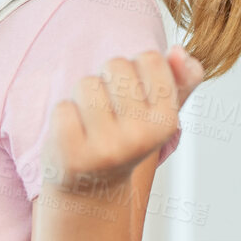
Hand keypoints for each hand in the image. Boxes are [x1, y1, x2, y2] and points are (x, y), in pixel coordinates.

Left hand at [42, 47, 204, 197]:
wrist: (92, 189)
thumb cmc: (124, 141)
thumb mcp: (158, 113)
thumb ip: (178, 80)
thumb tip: (178, 51)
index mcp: (167, 121)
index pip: (149, 58)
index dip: (133, 70)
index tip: (130, 97)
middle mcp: (141, 136)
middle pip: (114, 65)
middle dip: (105, 80)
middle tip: (106, 112)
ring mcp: (107, 147)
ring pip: (85, 83)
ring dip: (81, 98)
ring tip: (89, 124)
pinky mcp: (72, 153)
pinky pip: (62, 107)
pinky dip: (63, 116)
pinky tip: (73, 136)